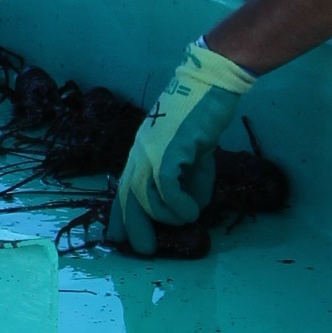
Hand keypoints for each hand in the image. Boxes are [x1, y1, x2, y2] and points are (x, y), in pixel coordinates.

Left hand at [107, 40, 255, 255]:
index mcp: (142, 151)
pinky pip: (167, 188)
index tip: (119, 238)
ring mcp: (151, 150)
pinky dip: (179, 205)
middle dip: (132, 228)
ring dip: (165, 216)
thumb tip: (193, 207)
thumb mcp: (194, 154)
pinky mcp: (169, 150)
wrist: (212, 82)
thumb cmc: (204, 113)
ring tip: (186, 221)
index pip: (123, 188)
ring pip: (144, 196)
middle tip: (144, 250)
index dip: (120, 215)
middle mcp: (140, 152)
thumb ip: (190, 180)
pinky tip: (193, 211)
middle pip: (126, 197)